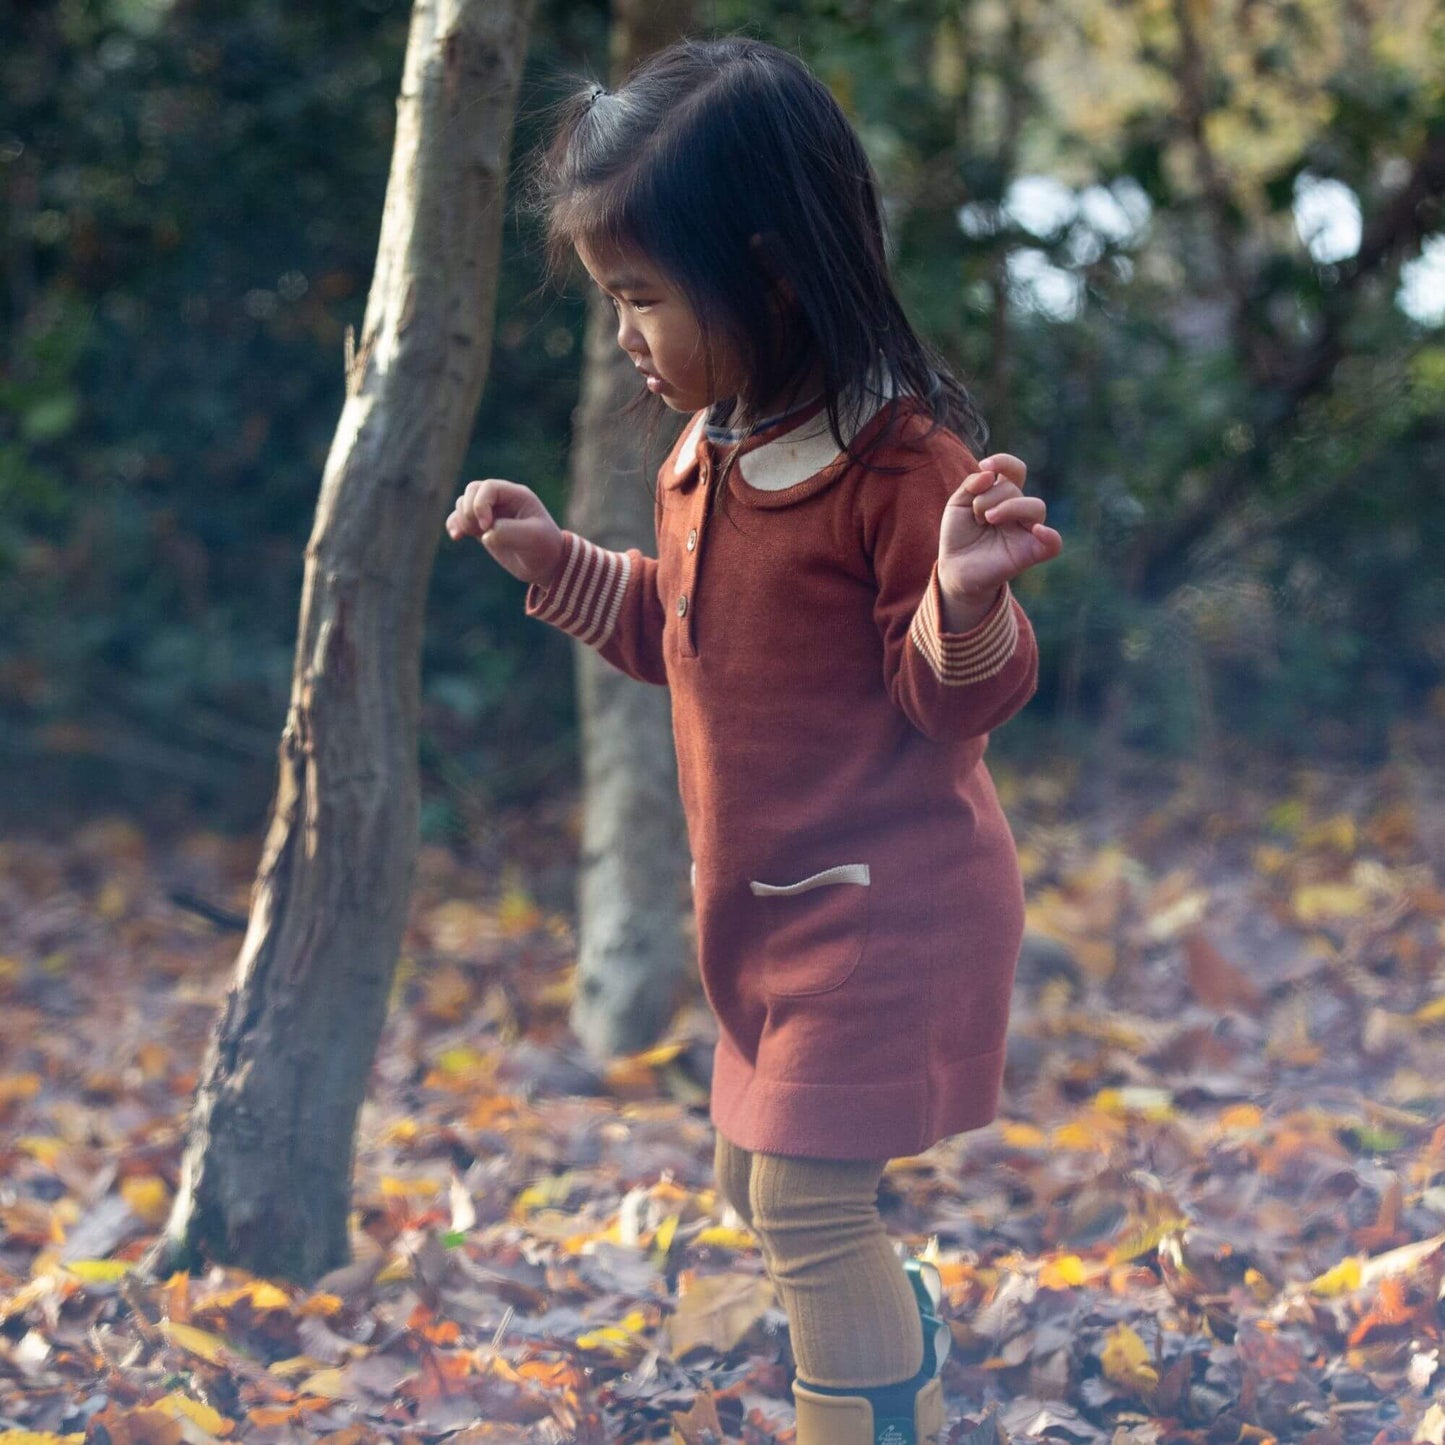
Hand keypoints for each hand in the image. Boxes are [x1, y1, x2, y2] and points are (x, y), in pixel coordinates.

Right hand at [446, 479, 563, 586]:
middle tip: (479, 530)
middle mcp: (502, 500)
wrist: (545, 565)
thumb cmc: (544, 548)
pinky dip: (454, 525)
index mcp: (517, 495)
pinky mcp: (482, 528)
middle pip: (472, 491)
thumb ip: (507, 532)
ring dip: (462, 518)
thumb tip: (485, 534)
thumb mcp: (532, 538)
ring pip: (464, 503)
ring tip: (471, 534)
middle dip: (469, 510)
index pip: (488, 487)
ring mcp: (491, 513)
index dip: (480, 504)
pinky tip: (457, 537)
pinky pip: (460, 519)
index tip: (486, 526)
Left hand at [937, 453, 1061, 621]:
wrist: (955, 568)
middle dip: (989, 497)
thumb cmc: (959, 535)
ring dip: (1008, 507)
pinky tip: (1037, 531)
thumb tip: (990, 474)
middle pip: (1015, 489)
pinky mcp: (1030, 553)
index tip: (984, 466)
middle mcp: (1018, 510)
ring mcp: (1026, 531)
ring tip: (987, 520)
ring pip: (1036, 507)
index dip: (1004, 462)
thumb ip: (970, 485)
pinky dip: (1050, 536)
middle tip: (976, 516)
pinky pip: (1053, 544)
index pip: (1015, 470)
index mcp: (1003, 495)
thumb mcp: (957, 505)